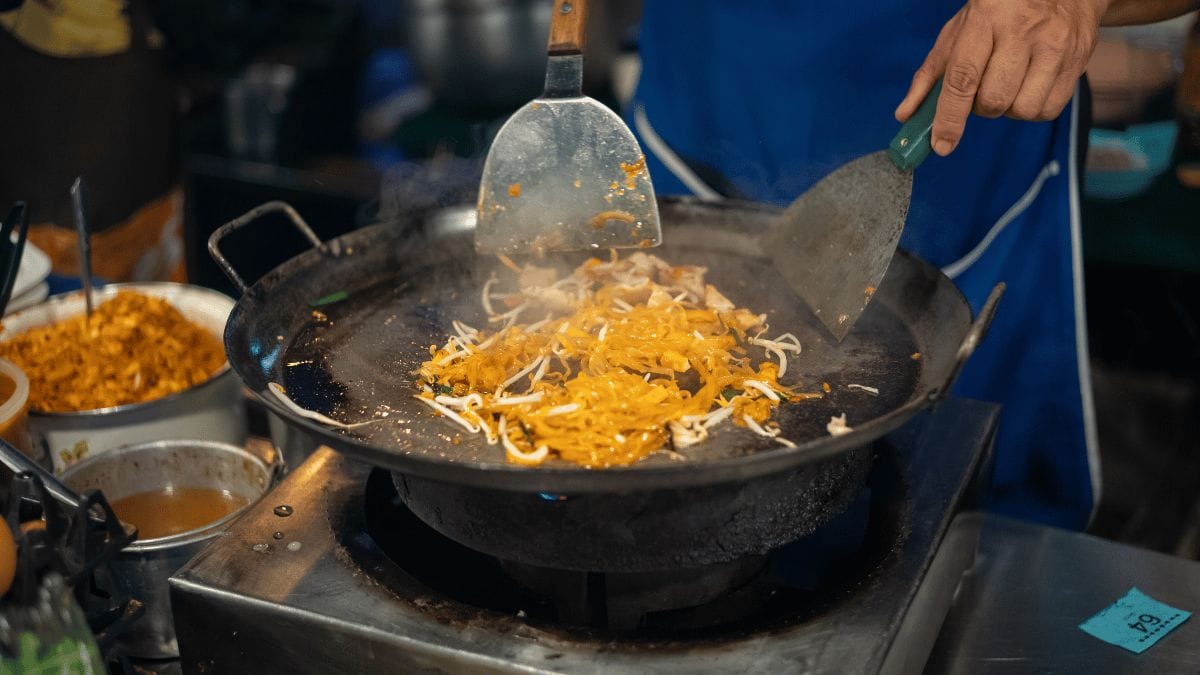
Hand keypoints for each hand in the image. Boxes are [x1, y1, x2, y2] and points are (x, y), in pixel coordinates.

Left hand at [895, 0, 1107, 155]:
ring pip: (1022, 109)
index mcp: (986, 19)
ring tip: (1008, 84)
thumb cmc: (999, 12)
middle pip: (994, 99)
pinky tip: (1028, 86)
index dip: (950, 117)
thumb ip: (930, 75)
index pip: (963, 78)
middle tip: (982, 87)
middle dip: (980, 107)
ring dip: (1007, 109)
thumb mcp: (958, 33)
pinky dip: (1032, 109)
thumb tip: (905, 115)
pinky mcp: (1079, 60)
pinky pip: (1048, 110)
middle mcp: (1023, 31)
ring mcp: (1055, 45)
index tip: (941, 145)